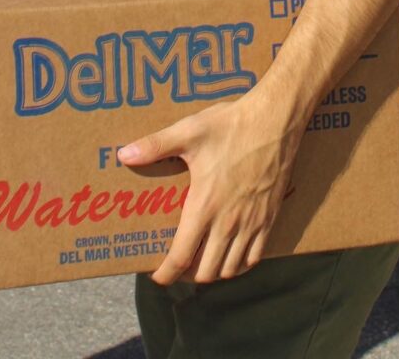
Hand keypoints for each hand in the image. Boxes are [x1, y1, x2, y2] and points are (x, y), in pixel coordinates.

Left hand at [118, 88, 302, 285]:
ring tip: (202, 261)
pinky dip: (240, 264)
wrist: (274, 122)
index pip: (181, 257)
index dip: (167, 274)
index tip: (157, 276)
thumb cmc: (230, 126)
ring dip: (214, 271)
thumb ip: (155, 146)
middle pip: (206, 271)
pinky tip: (232, 254)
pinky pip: (255, 257)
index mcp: (204, 206)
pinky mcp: (269, 219)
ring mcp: (251, 224)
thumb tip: (124, 154)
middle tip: (178, 264)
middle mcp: (228, 223)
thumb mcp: (188, 132)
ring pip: (230, 269)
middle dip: (189, 274)